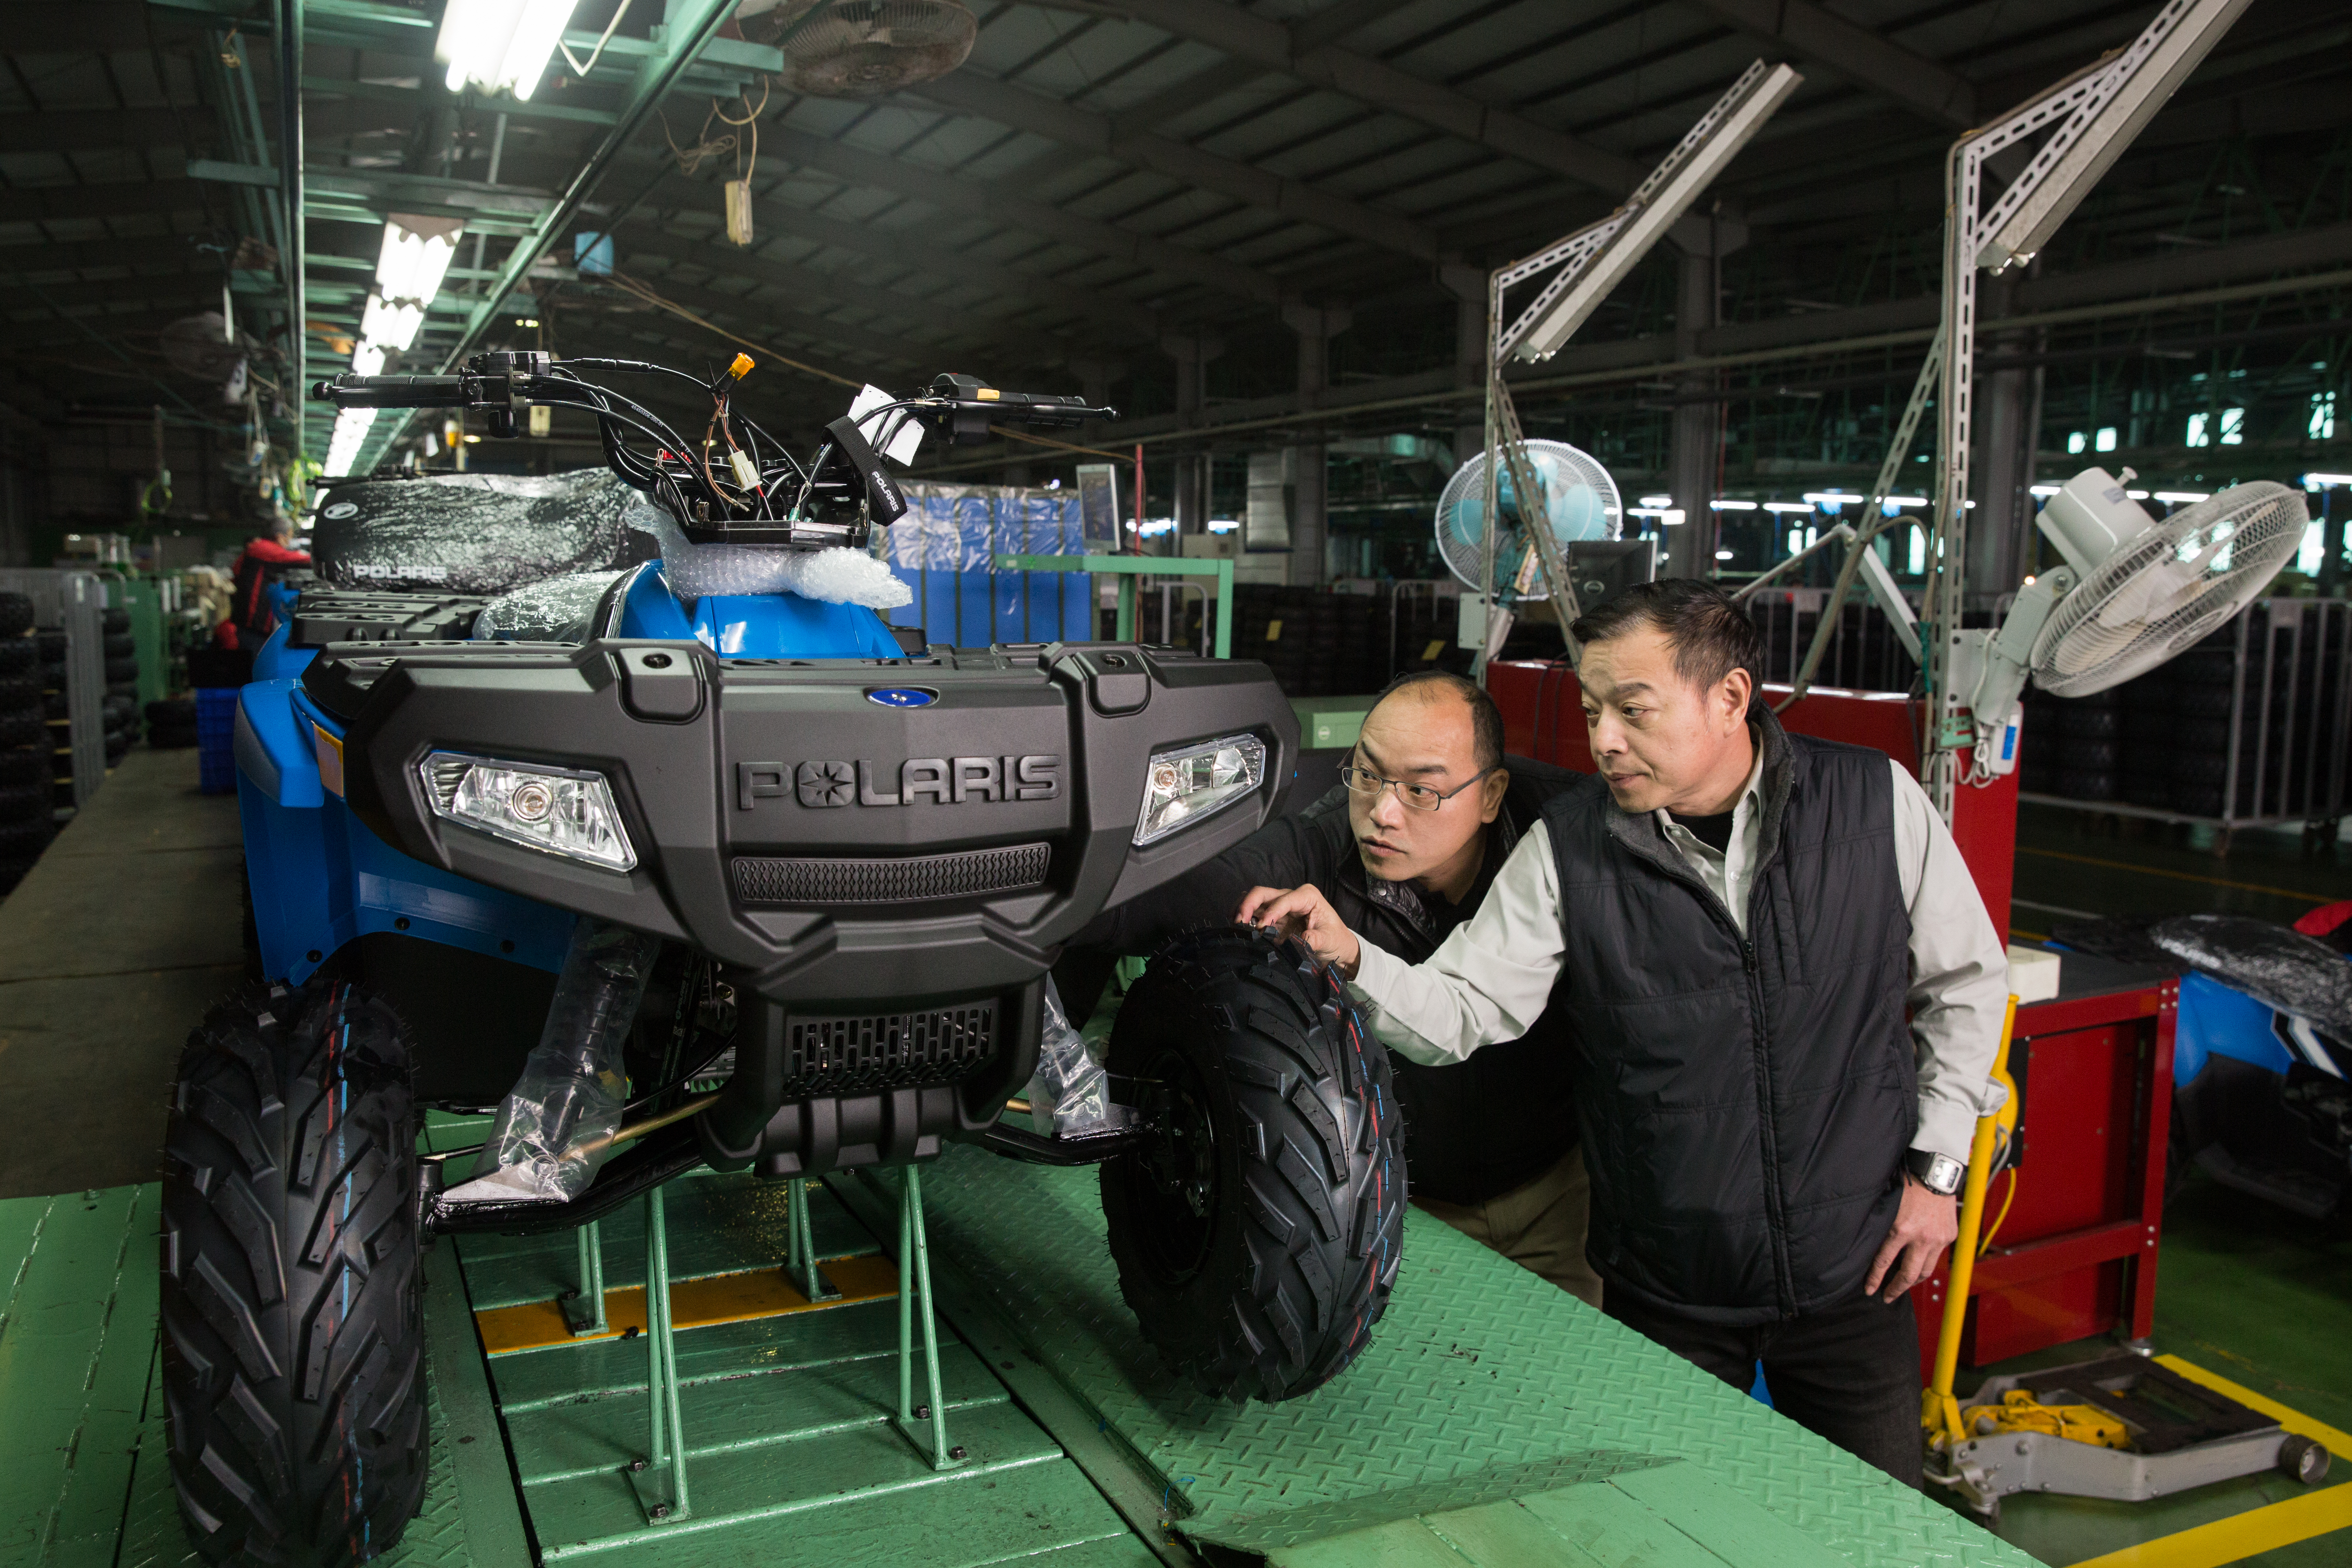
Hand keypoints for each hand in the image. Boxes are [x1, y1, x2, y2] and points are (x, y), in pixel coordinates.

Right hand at [1235, 884, 1362, 978]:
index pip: (1284, 899)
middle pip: (1263, 893)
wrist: (1336, 946)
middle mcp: (1291, 896)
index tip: (1263, 927)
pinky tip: (1239, 929)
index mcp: (1307, 896)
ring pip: (1254, 900)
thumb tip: (1298, 941)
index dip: (1272, 911)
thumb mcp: (1329, 939)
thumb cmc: (1335, 939)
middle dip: (1248, 904)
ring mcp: (1279, 906)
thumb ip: (1314, 939)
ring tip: (1236, 926)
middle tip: (1239, 921)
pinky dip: (1244, 918)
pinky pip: (1254, 914)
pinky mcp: (1272, 918)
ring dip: (1242, 910)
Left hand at [1865, 1174, 1958, 1301]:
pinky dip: (1928, 1263)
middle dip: (1896, 1289)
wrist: (1935, 1174)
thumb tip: (1869, 1244)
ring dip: (1914, 1281)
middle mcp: (1922, 1238)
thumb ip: (1881, 1226)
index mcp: (1902, 1230)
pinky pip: (1937, 1258)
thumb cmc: (1908, 1184)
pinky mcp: (1949, 1237)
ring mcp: (1938, 1239)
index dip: (1875, 1278)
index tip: (1869, 1290)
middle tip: (1887, 1296)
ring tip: (1904, 1285)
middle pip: (1909, 1275)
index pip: (1884, 1262)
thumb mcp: (1888, 1205)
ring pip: (1926, 1271)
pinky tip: (1919, 1265)